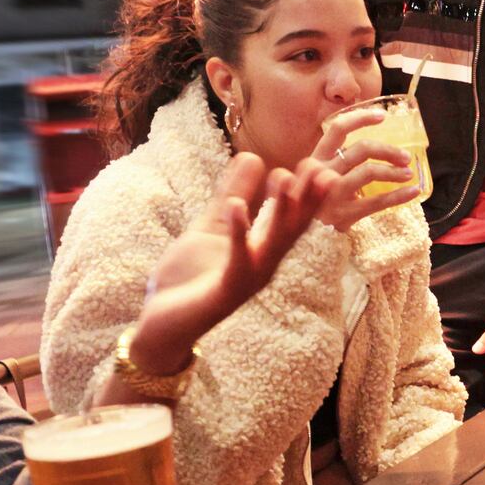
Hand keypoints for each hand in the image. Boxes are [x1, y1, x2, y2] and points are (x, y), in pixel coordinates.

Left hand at [124, 153, 333, 376]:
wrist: (163, 326)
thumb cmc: (189, 279)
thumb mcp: (211, 227)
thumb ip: (231, 193)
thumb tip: (252, 158)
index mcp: (262, 249)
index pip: (292, 217)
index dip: (308, 192)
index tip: (318, 162)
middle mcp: (263, 265)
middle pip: (292, 229)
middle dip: (307, 199)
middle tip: (321, 168)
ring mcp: (248, 279)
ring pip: (271, 242)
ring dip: (279, 211)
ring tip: (283, 177)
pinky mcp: (226, 290)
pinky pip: (236, 258)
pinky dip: (238, 232)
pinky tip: (236, 207)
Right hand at [311, 105, 418, 230]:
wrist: (299, 236)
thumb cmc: (312, 202)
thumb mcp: (316, 177)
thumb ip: (337, 160)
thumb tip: (372, 145)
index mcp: (317, 159)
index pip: (338, 129)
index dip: (361, 118)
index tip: (383, 116)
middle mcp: (323, 172)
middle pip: (361, 149)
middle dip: (387, 150)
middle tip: (405, 157)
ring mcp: (332, 194)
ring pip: (369, 172)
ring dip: (394, 171)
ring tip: (408, 174)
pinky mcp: (344, 215)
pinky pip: (377, 202)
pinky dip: (399, 196)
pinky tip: (413, 191)